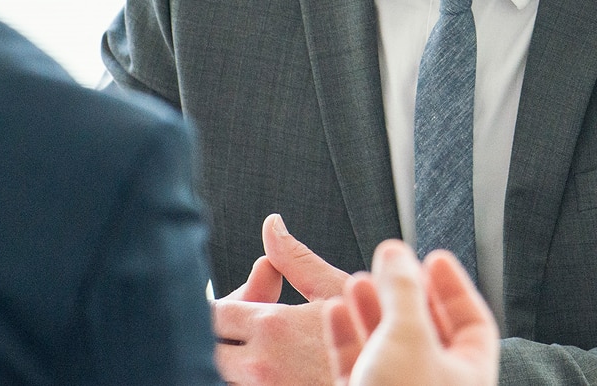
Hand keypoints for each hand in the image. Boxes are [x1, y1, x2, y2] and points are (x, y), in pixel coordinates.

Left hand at [214, 214, 349, 385]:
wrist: (386, 382)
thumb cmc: (366, 339)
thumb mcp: (335, 290)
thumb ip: (295, 258)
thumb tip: (272, 226)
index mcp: (273, 324)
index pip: (214, 313)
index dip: (220, 305)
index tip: (234, 304)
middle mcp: (260, 363)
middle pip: (210, 347)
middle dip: (220, 334)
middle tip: (242, 327)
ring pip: (224, 373)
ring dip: (233, 359)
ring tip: (258, 346)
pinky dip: (246, 376)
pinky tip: (271, 366)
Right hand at [323, 240, 498, 385]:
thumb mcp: (409, 336)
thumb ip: (403, 290)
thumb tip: (396, 252)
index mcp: (468, 375)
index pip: (471, 320)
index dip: (453, 285)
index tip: (433, 256)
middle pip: (426, 330)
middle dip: (404, 294)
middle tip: (388, 264)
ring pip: (388, 348)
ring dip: (372, 312)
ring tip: (356, 282)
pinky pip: (357, 369)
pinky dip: (346, 338)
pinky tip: (334, 312)